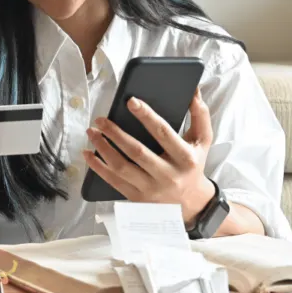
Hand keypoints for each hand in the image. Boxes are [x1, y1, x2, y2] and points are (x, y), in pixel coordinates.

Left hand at [82, 87, 215, 225]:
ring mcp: (151, 189)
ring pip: (122, 167)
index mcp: (185, 157)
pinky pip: (113, 182)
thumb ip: (200, 115)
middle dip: (116, 133)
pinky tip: (88, 154)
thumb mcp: (202, 141)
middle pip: (137, 151)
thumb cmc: (193, 165)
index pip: (163, 133)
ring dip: (103, 148)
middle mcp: (168, 175)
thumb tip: (193, 90)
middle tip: (100, 119)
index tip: (131, 101)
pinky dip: (98, 167)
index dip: (147, 116)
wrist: (191, 202)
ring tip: (92, 132)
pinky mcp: (138, 198)